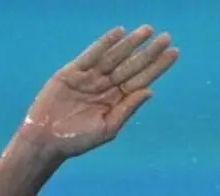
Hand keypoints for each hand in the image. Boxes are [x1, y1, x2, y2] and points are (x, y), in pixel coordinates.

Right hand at [19, 25, 178, 159]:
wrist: (46, 140)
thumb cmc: (77, 140)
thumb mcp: (107, 128)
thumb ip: (127, 109)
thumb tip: (150, 91)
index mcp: (117, 101)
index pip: (141, 80)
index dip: (157, 66)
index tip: (173, 53)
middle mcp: (106, 87)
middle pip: (132, 65)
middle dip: (149, 52)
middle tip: (166, 37)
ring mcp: (90, 78)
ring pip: (115, 57)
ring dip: (131, 44)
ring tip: (147, 31)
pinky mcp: (73, 72)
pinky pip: (92, 54)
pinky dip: (105, 43)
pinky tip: (119, 33)